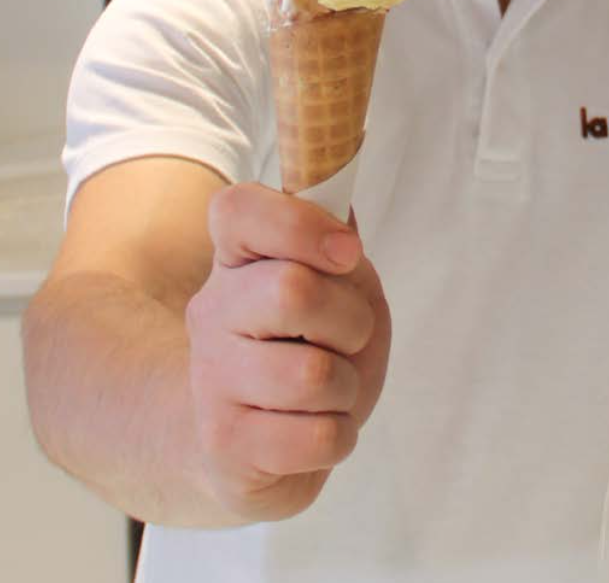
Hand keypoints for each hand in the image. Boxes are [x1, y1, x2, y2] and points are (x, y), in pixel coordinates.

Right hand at [185, 182, 390, 521]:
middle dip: (351, 321)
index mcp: (236, 258)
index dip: (301, 225)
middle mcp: (212, 311)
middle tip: (348, 338)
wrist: (261, 442)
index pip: (237, 210)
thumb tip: (341, 222)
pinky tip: (315, 428)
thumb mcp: (339, 284)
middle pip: (292, 291)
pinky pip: (317, 436)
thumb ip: (338, 245)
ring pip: (312, 376)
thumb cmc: (312, 347)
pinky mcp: (224, 444)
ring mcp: (211, 379)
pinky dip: (339, 435)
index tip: (346, 253)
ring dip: (347, 386)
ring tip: (329, 390)